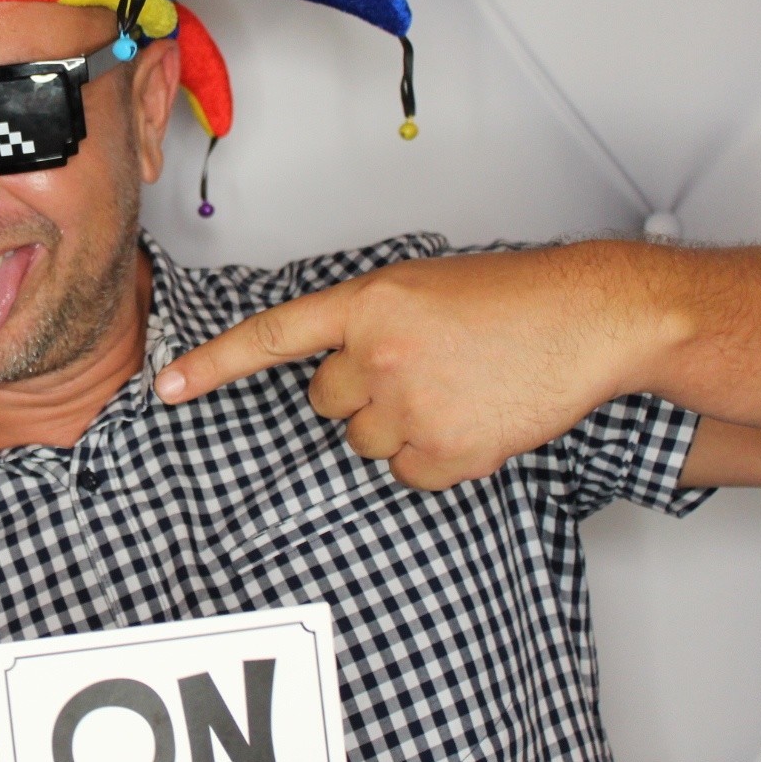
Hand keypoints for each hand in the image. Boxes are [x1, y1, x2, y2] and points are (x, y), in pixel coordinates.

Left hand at [154, 244, 671, 490]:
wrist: (593, 316)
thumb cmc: (514, 299)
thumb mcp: (423, 288)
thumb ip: (368, 323)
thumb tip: (332, 373)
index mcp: (368, 301)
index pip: (272, 336)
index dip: (214, 365)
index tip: (167, 387)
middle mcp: (378, 352)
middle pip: (326, 403)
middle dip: (361, 395)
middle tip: (422, 370)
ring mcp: (411, 404)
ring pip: (364, 442)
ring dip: (400, 427)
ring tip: (458, 390)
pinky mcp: (446, 450)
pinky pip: (408, 473)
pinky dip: (436, 459)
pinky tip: (475, 419)